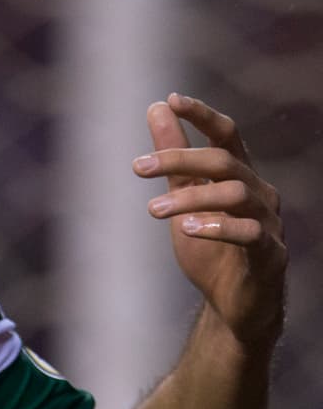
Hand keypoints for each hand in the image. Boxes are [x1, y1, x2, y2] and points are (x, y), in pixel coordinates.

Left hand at [134, 94, 285, 353]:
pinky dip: (217, 228)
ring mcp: (267, 222)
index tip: (172, 100)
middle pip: (224, 161)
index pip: (226, 135)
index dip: (202, 116)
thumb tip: (158, 109)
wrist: (233, 307)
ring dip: (189, 198)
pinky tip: (188, 230)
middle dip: (179, 158)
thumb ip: (175, 162)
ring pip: (234, 194)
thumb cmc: (211, 252)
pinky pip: (248, 233)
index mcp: (240, 177)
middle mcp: (258, 193)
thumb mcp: (185, 203)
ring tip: (153, 209)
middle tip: (138, 167)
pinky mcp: (270, 253)